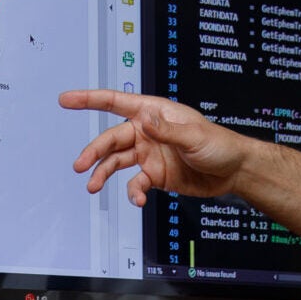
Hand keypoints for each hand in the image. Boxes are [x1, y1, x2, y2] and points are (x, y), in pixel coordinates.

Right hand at [59, 91, 300, 235]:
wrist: (233, 173)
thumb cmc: (219, 145)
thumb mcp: (194, 136)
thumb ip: (166, 130)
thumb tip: (144, 119)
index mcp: (154, 114)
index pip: (116, 103)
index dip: (89, 100)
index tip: (67, 99)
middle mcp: (147, 132)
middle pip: (111, 138)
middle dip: (93, 151)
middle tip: (80, 166)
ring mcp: (149, 154)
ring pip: (116, 162)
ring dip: (103, 173)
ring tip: (92, 186)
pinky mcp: (155, 176)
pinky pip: (135, 184)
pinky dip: (133, 193)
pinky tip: (138, 200)